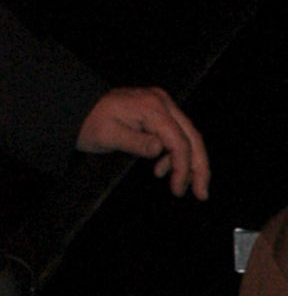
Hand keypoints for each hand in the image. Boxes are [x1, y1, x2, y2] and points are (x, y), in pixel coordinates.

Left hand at [76, 86, 209, 197]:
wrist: (77, 107)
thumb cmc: (89, 122)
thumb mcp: (108, 135)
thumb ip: (136, 142)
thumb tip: (160, 149)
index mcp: (152, 107)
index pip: (179, 141)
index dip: (183, 168)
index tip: (178, 189)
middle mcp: (162, 102)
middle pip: (192, 137)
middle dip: (199, 167)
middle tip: (202, 193)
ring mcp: (161, 105)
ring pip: (188, 137)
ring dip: (189, 163)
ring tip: (178, 186)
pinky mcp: (157, 111)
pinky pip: (176, 134)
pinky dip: (174, 155)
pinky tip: (161, 169)